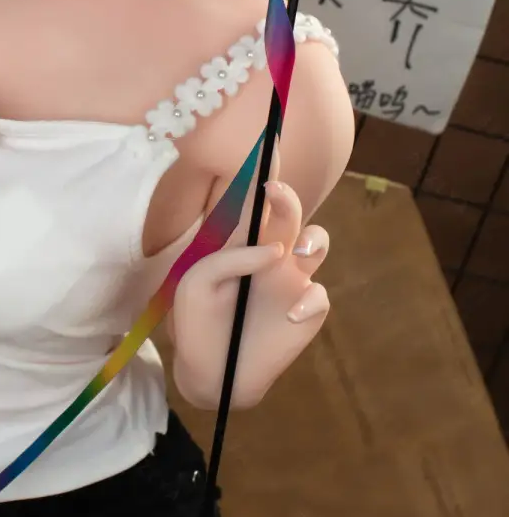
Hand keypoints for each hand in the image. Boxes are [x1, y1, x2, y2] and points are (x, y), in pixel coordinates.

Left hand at [170, 177, 329, 409]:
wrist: (211, 372)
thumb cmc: (198, 320)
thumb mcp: (196, 284)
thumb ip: (227, 259)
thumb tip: (274, 252)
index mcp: (241, 241)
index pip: (256, 200)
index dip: (267, 171)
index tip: (272, 144)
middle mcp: (271, 253)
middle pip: (290, 213)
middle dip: (287, 199)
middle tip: (274, 195)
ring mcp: (291, 281)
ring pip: (318, 242)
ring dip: (314, 240)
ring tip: (298, 253)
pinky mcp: (306, 312)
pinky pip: (319, 296)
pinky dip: (308, 302)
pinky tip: (288, 315)